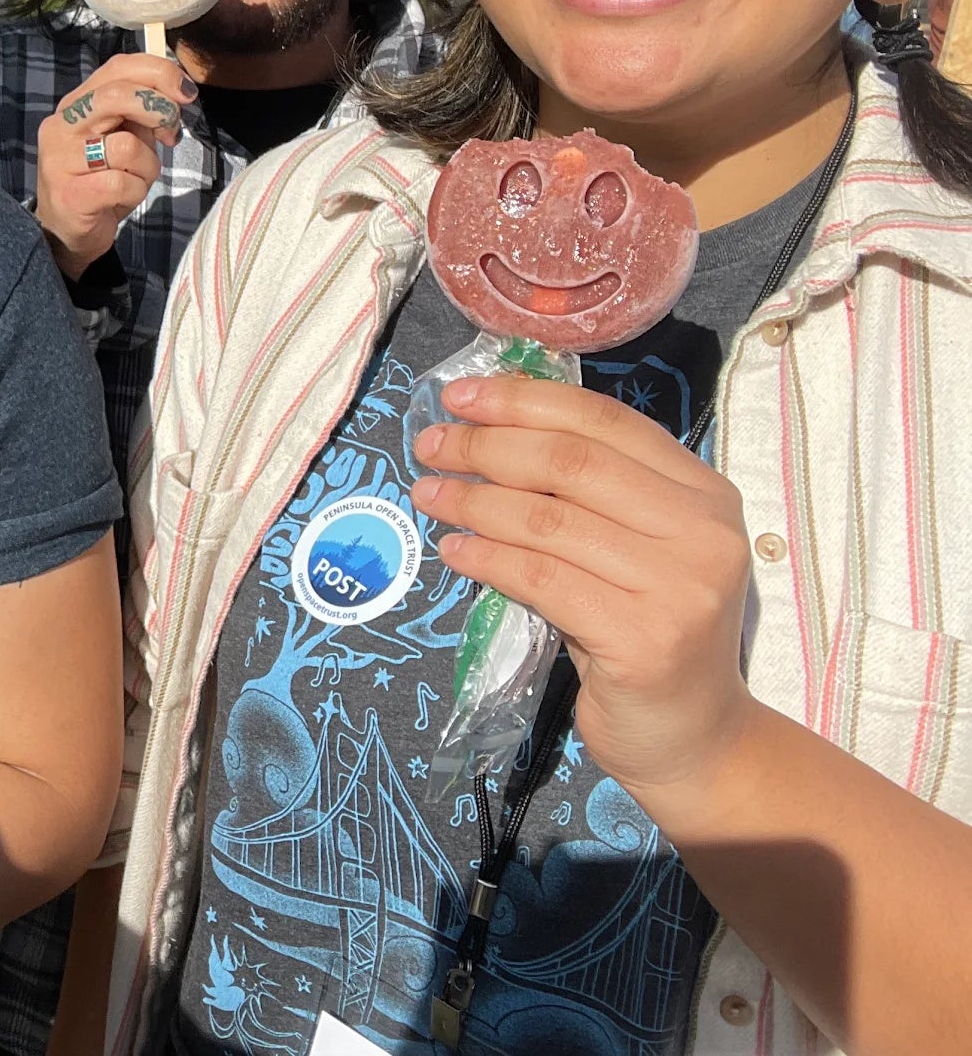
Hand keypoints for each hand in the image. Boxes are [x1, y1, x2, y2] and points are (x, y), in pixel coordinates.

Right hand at [33, 52, 194, 278]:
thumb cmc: (99, 179)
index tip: (186, 93)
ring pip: (127, 146)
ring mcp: (61, 160)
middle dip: (158, 110)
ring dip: (148, 165)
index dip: (159, 73)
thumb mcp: (121, 137)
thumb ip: (140, 114)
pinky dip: (136, 191)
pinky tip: (124, 198)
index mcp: (75, 103)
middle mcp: (61, 125)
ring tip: (138, 177)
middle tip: (169, 134)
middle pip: (118, 95)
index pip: (117, 68)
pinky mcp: (70, 194)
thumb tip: (177, 93)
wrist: (66, 231)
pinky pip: (123, 183)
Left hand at [409, 376, 755, 796]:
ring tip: (428, 494)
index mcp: (705, 493)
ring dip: (473, 501)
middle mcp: (704, 532)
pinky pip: (540, 578)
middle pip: (571, 462)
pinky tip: (453, 551)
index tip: (459, 395)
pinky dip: (486, 557)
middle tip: (430, 445)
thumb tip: (486, 426)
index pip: (604, 422)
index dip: (525, 400)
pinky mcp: (644, 639)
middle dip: (487, 446)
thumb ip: (589, 492)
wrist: (693, 738)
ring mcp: (680, 587)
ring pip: (547, 520)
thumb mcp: (634, 547)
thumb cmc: (647, 629)